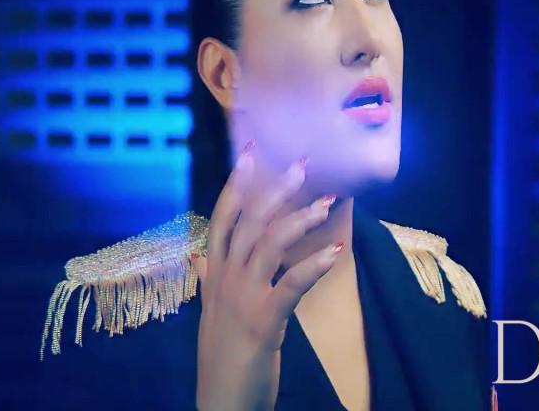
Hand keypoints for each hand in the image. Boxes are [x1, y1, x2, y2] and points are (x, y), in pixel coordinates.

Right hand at [193, 145, 340, 410]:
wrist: (221, 402)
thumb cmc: (223, 356)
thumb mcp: (212, 312)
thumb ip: (210, 280)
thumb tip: (202, 256)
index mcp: (214, 275)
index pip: (223, 219)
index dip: (237, 184)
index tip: (252, 152)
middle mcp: (225, 280)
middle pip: (249, 222)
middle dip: (276, 189)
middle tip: (302, 163)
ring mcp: (242, 299)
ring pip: (269, 245)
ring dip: (300, 219)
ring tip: (327, 202)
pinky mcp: (264, 321)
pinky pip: (291, 284)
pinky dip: (314, 264)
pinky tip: (336, 248)